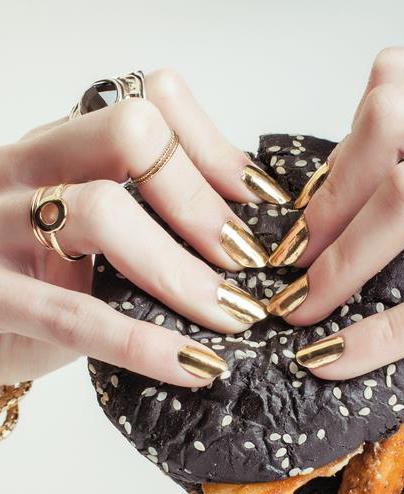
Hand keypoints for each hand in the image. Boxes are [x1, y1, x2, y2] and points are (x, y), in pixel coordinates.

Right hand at [0, 69, 288, 385]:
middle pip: (129, 134)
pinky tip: (194, 364)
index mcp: (65, 144)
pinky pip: (73, 316)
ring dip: (184, 272)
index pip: (151, 102)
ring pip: (102, 213)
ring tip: (233, 315)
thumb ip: (149, 212)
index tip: (261, 204)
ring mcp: (2, 225)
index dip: (216, 150)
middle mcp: (30, 166)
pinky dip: (143, 343)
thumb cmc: (42, 275)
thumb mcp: (91, 227)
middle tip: (247, 262)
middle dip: (201, 202)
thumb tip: (250, 227)